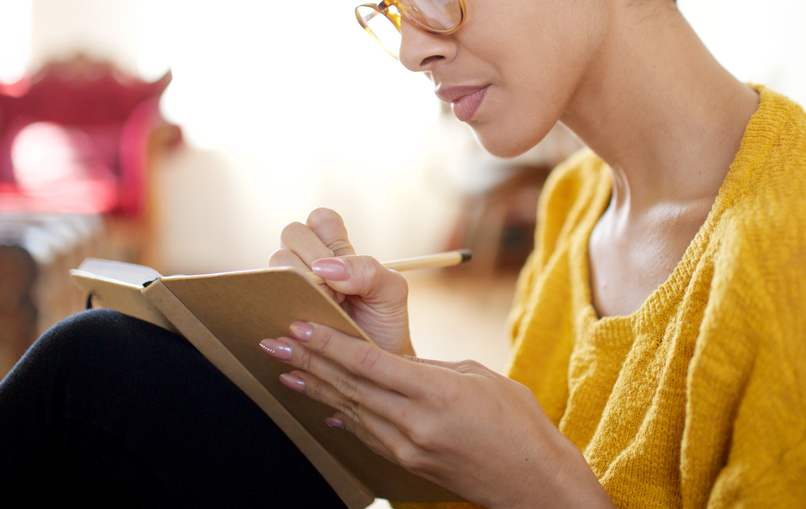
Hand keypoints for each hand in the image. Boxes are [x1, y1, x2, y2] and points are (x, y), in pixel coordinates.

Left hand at [259, 321, 616, 508]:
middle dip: (307, 361)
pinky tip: (325, 405)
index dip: (329, 343)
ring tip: (285, 370)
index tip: (299, 325)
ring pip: (352, 410)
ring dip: (316, 388)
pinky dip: (343, 414)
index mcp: (436, 392)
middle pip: (349, 386)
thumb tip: (398, 362)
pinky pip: (367, 433)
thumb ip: (433, 367)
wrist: (533, 481)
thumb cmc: (518, 421)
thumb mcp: (479, 376)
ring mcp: (409, 447)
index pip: (368, 362)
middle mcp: (415, 422)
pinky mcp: (409, 463)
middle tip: (272, 342)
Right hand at [268, 208, 412, 355]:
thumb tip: (324, 267)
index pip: (320, 219)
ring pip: (276, 262)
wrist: (376, 369)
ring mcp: (293, 286)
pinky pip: (263, 294)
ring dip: (299, 283)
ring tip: (323, 309)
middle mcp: (311, 263)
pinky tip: (301, 320)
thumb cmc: (384, 324)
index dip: (325, 233)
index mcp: (338, 252)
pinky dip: (281, 303)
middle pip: (292, 234)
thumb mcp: (390, 292)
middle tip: (334, 291)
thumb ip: (368, 270)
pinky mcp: (278, 310)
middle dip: (311, 258)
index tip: (339, 261)